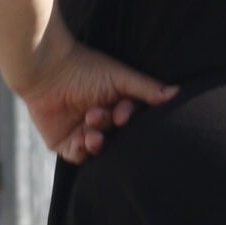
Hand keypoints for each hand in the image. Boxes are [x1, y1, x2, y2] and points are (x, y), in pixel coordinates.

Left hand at [15, 37, 177, 164]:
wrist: (46, 69)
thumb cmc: (85, 67)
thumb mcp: (121, 78)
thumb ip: (148, 89)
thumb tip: (179, 93)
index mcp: (116, 105)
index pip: (132, 121)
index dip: (129, 118)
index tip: (123, 112)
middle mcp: (101, 122)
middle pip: (117, 137)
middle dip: (113, 128)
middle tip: (110, 118)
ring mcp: (82, 134)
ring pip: (99, 150)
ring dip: (98, 141)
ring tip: (93, 128)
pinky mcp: (64, 144)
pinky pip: (78, 157)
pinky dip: (83, 150)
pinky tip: (84, 138)